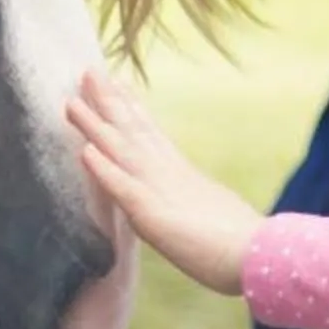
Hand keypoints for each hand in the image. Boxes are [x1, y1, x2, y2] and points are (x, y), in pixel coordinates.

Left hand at [65, 67, 263, 294]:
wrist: (259, 256)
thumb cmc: (239, 244)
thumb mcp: (211, 214)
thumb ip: (195, 203)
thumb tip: (194, 201)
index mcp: (181, 175)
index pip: (150, 134)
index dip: (130, 107)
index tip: (115, 82)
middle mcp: (169, 175)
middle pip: (133, 131)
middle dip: (108, 101)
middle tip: (87, 72)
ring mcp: (161, 192)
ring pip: (122, 151)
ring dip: (95, 126)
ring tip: (70, 102)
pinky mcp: (155, 217)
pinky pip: (124, 190)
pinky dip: (104, 169)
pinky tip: (84, 151)